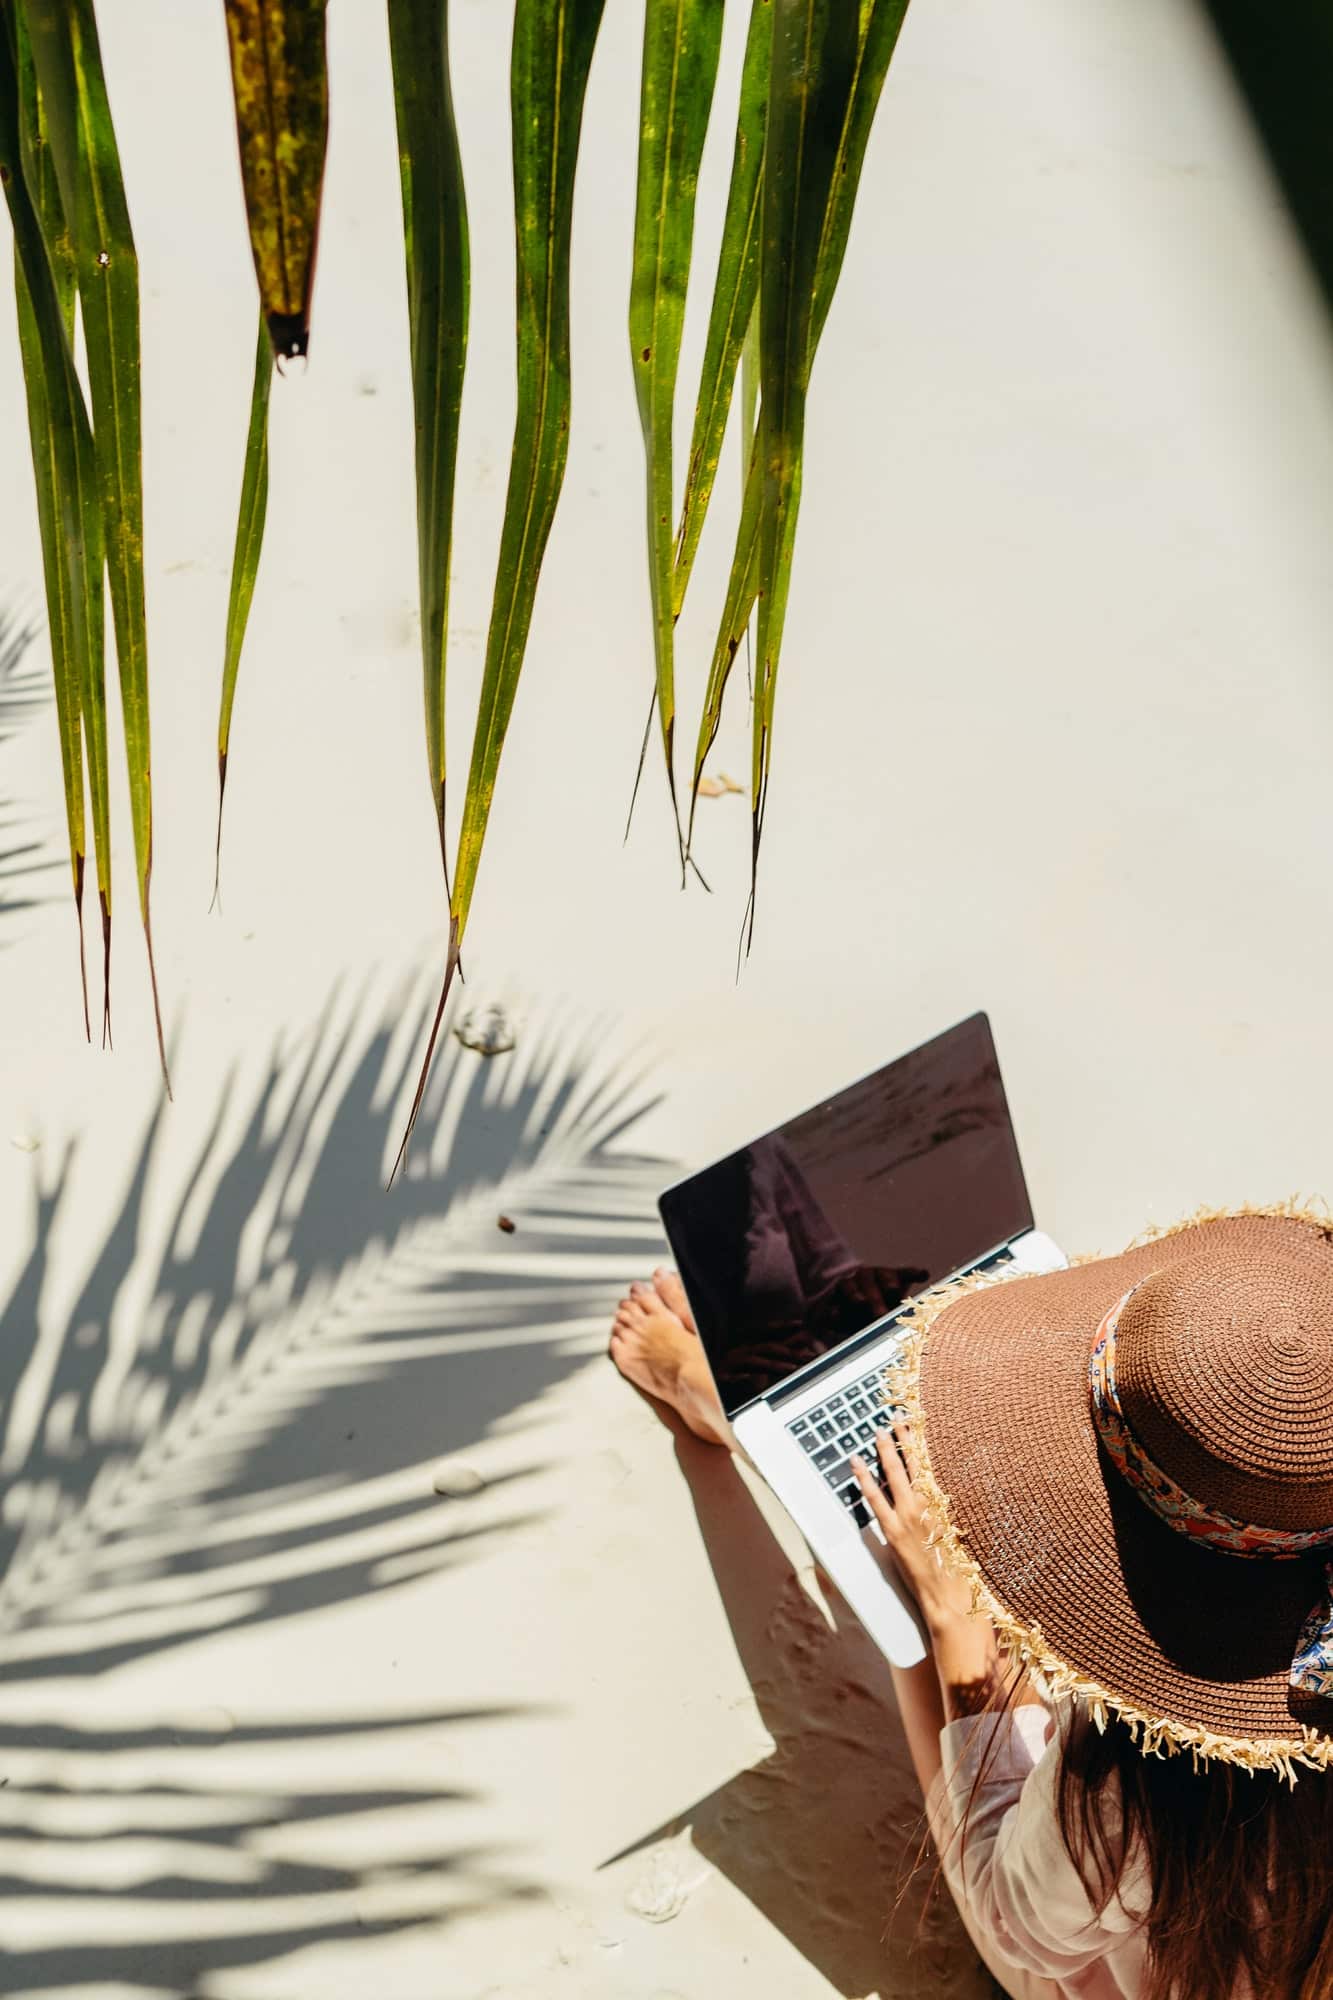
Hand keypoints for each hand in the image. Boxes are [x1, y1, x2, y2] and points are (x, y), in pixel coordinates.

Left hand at [851, 1419, 976, 1638]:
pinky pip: (874, 1498)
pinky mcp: (893, 1530)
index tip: (920, 1424)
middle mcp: (929, 1502)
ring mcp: (908, 1514)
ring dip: (886, 1451)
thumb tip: (944, 1495)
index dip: (925, 1443)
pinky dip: (864, 1480)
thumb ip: (952, 1511)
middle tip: (898, 1419)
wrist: (952, 1597)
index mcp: (948, 1502)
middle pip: (914, 1462)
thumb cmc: (963, 1569)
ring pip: (894, 1473)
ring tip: (880, 1432)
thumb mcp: (964, 1532)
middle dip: (905, 1438)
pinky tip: (856, 1465)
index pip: (934, 1464)